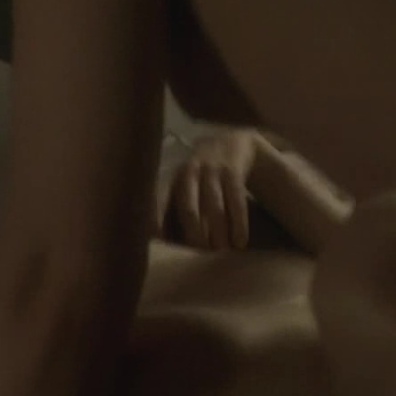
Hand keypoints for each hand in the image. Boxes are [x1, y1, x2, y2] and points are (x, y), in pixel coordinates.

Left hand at [165, 128, 260, 250]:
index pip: (158, 199)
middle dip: (194, 232)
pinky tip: (240, 242)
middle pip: (188, 207)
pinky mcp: (233, 172)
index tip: (157, 239)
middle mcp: (189, 173)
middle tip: (201, 253)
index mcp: (171, 179)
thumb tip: (157, 241)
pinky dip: (238, 223)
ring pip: (214, 206)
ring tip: (221, 250)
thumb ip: (170, 206)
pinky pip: (236, 201)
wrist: (230, 142)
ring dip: (218, 230)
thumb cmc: (199, 176)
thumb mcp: (182, 184)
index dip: (156, 218)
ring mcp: (212, 171)